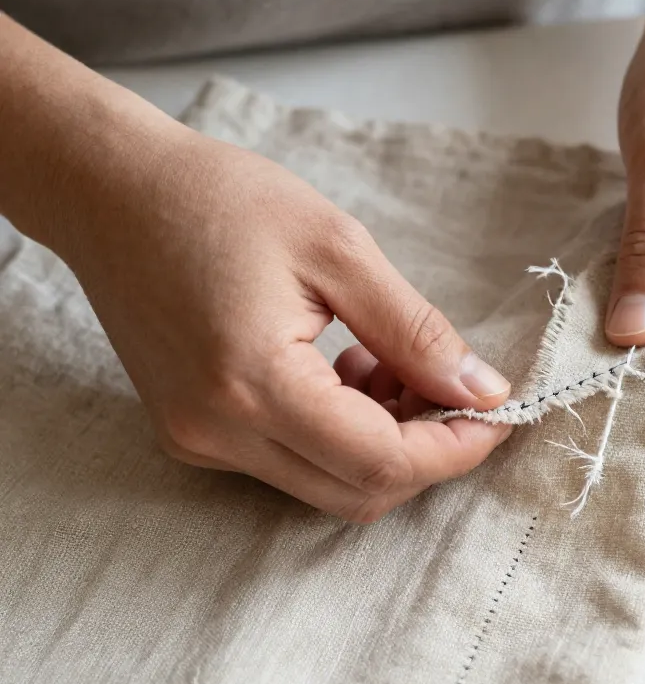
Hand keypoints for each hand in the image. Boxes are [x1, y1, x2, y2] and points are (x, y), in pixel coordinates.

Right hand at [55, 118, 511, 520]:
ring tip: (391, 362)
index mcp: (254, 384)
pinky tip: (345, 370)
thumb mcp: (338, 248)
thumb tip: (482, 392)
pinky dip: (338, 435)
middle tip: (452, 389)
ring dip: (382, 442)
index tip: (496, 414)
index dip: (453, 450)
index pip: (380, 462)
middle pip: (356, 492)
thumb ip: (416, 332)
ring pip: (325, 484)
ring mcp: (200, 441)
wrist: (110, 191)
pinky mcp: (193, 435)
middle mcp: (219, 433)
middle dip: (424, 453)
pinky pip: (288, 462)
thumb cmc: (218, 198)